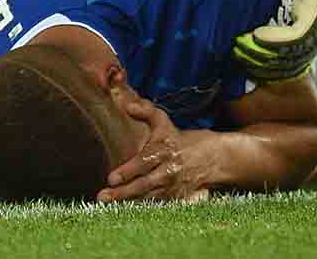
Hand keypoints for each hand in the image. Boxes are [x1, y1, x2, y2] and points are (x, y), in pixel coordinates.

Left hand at [97, 99, 215, 202]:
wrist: (213, 159)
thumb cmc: (181, 140)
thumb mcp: (165, 123)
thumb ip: (146, 113)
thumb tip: (127, 106)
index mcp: (165, 150)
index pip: (145, 161)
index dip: (129, 170)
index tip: (111, 178)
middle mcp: (168, 170)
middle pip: (143, 184)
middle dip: (123, 192)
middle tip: (103, 196)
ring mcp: (171, 187)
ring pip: (147, 197)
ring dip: (127, 202)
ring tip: (108, 204)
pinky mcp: (173, 199)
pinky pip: (154, 204)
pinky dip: (139, 208)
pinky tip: (122, 210)